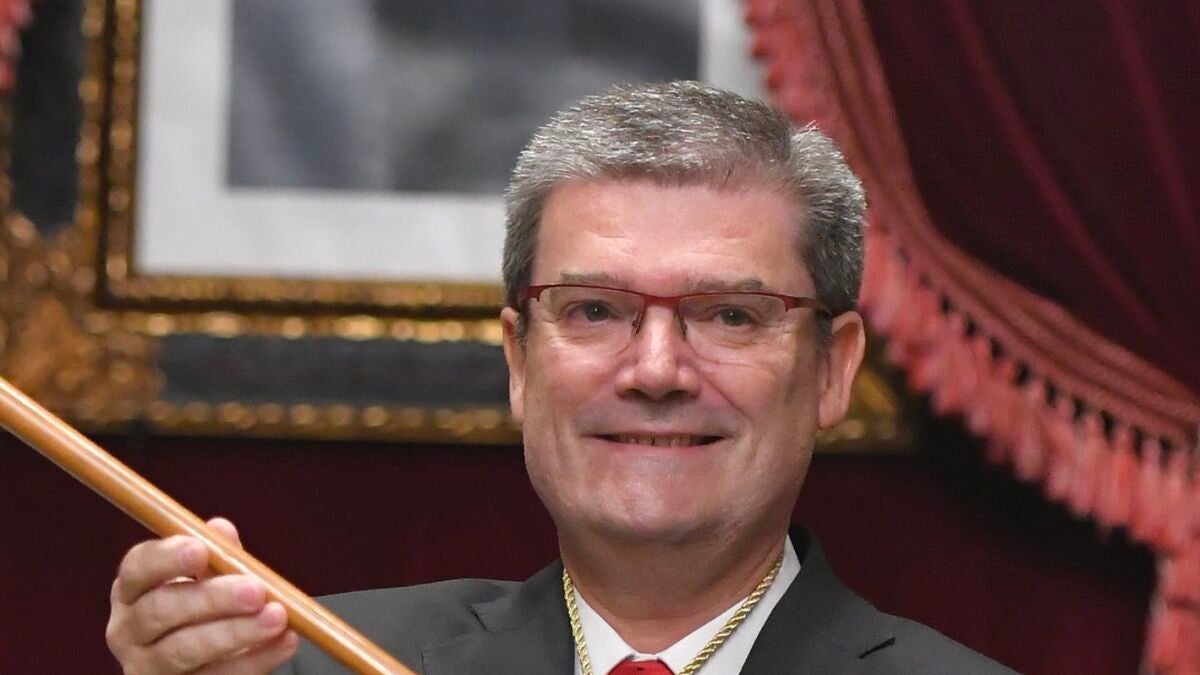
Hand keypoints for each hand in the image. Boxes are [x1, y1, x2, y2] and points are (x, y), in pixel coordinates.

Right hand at [106, 518, 299, 673]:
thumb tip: (221, 529)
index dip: (166, 558)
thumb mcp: (209, 579)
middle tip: (256, 590)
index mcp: (132, 591)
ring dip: (235, 632)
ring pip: (184, 651)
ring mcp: (148, 668)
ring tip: (277, 616)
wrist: (206, 665)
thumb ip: (217, 555)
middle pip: (160, 611)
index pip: (137, 569)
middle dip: (211, 598)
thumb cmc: (203, 610)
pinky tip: (286, 641)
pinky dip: (255, 660)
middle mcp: (129, 631)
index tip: (201, 549)